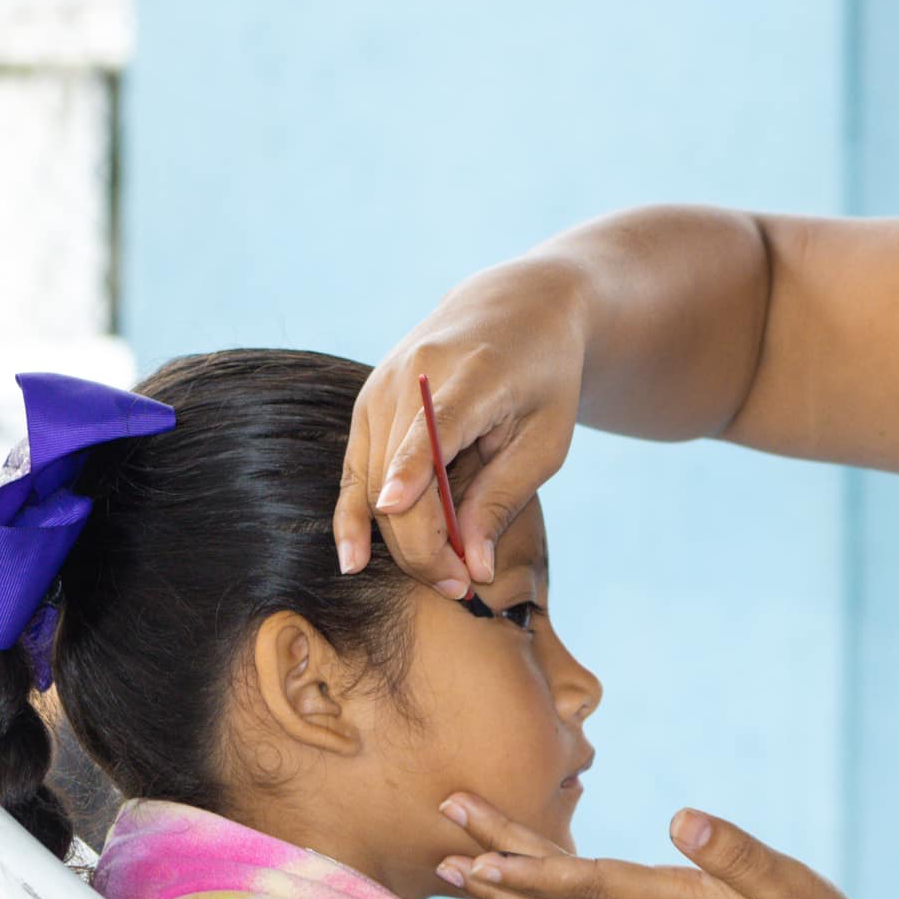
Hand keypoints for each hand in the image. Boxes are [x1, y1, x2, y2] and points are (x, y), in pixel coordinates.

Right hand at [334, 255, 588, 593]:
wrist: (514, 309)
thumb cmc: (544, 379)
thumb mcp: (546, 440)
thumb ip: (503, 498)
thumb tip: (473, 565)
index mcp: (470, 377)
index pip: (433, 427)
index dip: (411, 469)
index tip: (392, 506)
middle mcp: (411, 378)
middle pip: (398, 474)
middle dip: (425, 542)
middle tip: (464, 589)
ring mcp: (380, 389)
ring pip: (372, 481)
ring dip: (402, 539)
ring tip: (446, 579)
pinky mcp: (368, 405)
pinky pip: (356, 470)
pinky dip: (357, 515)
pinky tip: (352, 559)